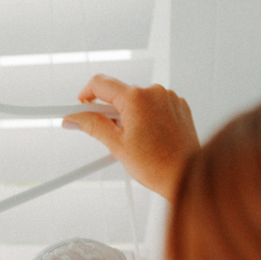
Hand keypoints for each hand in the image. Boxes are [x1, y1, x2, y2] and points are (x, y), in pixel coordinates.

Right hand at [63, 75, 199, 201]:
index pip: (100, 83)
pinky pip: (155, 105)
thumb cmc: (157, 166)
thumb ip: (93, 126)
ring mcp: (168, 97)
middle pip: (120, 93)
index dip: (85, 95)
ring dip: (130, 116)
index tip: (80, 106)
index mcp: (136, 98)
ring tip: (136, 141)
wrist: (186, 176)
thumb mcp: (117, 146)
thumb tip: (74, 118)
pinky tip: (150, 137)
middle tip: (110, 135)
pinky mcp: (178, 106)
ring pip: (138, 100)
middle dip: (110, 112)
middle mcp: (153, 92)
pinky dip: (148, 117)